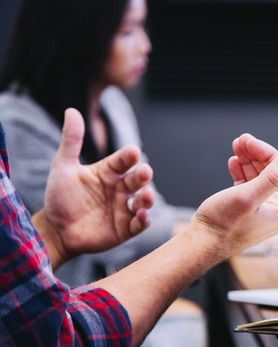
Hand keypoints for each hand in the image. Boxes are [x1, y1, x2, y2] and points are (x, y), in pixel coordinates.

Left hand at [34, 108, 154, 267]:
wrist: (55, 230)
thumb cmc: (59, 197)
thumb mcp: (63, 167)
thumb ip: (71, 141)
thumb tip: (72, 110)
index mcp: (109, 172)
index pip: (123, 160)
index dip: (129, 156)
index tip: (133, 152)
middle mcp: (120, 189)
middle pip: (137, 179)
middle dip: (143, 175)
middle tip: (145, 172)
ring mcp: (125, 208)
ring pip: (143, 201)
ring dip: (148, 198)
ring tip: (146, 196)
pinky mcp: (126, 228)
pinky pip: (140, 224)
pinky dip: (144, 220)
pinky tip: (142, 216)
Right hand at [194, 133, 277, 255]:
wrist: (201, 244)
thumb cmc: (222, 224)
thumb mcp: (247, 196)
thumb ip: (272, 177)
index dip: (265, 152)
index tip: (248, 140)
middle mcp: (276, 212)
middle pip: (272, 173)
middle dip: (256, 155)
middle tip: (240, 140)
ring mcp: (262, 212)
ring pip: (259, 178)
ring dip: (248, 161)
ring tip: (236, 147)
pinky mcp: (247, 212)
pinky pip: (249, 187)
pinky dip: (242, 173)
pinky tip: (234, 163)